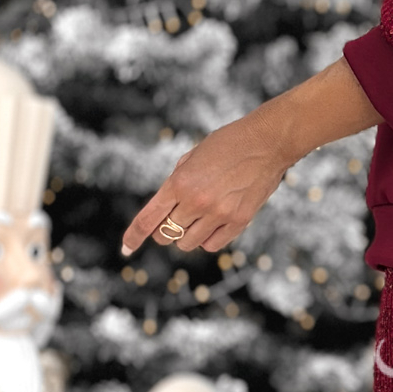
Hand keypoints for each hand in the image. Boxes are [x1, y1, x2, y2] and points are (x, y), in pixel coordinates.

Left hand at [121, 103, 289, 256]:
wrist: (267, 142)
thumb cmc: (228, 143)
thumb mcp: (192, 157)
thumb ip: (176, 183)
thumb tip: (166, 210)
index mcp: (179, 182)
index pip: (148, 218)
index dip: (134, 236)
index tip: (125, 249)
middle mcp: (196, 201)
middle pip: (166, 234)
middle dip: (164, 230)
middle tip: (174, 220)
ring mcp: (218, 214)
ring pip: (188, 243)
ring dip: (187, 235)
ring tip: (198, 217)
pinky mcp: (239, 221)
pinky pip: (212, 244)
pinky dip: (207, 239)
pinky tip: (213, 224)